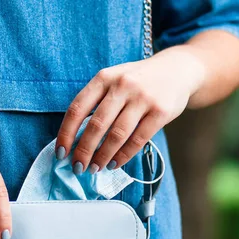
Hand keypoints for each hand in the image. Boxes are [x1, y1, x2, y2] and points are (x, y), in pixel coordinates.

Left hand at [55, 47, 205, 172]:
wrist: (177, 70)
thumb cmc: (139, 80)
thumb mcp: (115, 80)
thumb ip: (98, 102)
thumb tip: (76, 138)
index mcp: (104, 78)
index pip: (77, 108)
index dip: (66, 133)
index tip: (60, 153)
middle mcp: (122, 86)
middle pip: (96, 125)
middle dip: (84, 151)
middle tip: (78, 167)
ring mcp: (143, 98)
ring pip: (117, 135)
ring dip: (103, 156)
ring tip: (95, 168)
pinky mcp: (160, 112)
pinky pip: (138, 140)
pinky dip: (123, 156)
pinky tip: (114, 163)